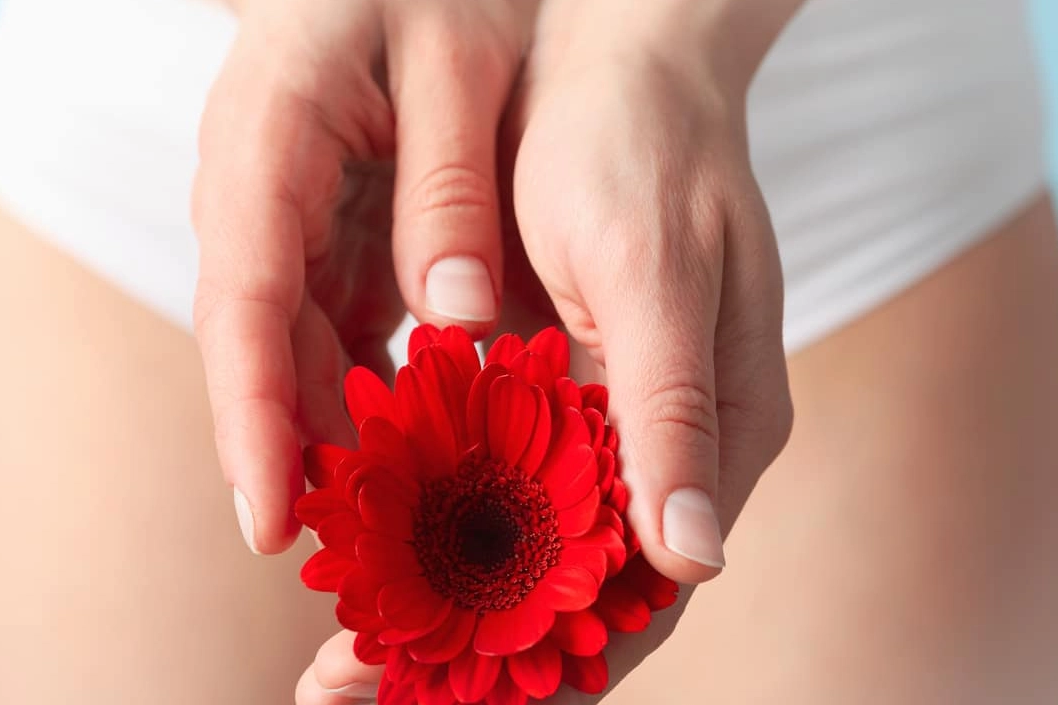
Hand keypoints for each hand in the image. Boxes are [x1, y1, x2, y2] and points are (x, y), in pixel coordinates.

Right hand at [192, 0, 538, 553]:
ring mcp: (285, 218)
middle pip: (260, 345)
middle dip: (294, 453)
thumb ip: (449, 185)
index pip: (245, 299)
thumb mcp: (458, 59)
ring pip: (296, 347)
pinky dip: (370, 388)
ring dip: (337, 433)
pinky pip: (333, 327)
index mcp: (268, 138)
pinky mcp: (323, 234)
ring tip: (401, 521)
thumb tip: (456, 322)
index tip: (270, 518)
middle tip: (360, 554)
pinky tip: (425, 443)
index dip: (253, 417)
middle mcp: (255, 192)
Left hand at [295, 3, 794, 701]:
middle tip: (341, 686)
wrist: (618, 59)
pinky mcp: (559, 391)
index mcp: (716, 436)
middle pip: (574, 596)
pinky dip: (434, 522)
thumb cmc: (648, 148)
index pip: (639, 596)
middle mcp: (666, 451)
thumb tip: (695, 557)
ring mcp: (609, 425)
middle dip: (468, 656)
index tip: (431, 703)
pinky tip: (364, 546)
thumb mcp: (656, 269)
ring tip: (342, 646)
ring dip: (441, 602)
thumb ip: (673, 412)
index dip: (542, 670)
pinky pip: (498, 483)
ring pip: (530, 552)